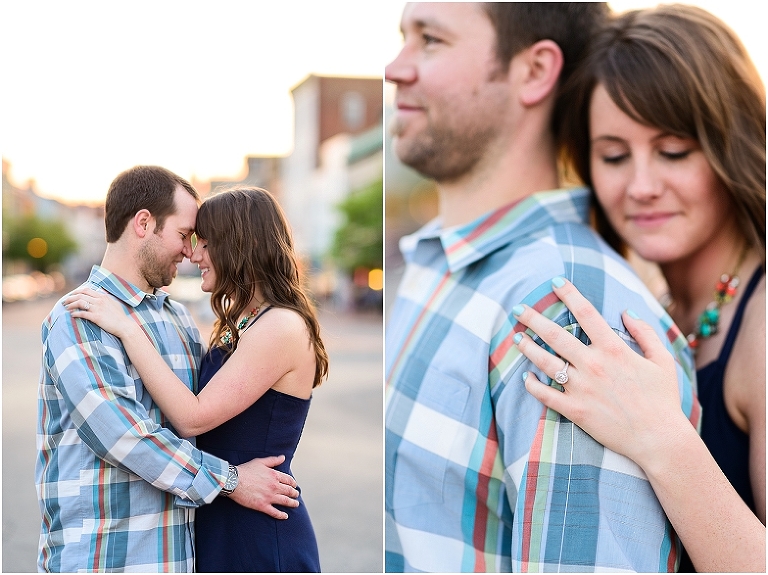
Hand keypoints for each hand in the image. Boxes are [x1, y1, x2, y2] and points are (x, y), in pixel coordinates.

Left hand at [64, 287, 134, 337]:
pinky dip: (75, 313)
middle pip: (81, 295)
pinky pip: (82, 313)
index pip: (86, 290)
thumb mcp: (114, 304)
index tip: (71, 295)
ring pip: (80, 303)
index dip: (76, 292)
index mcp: (103, 296)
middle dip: (70, 298)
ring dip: (71, 305)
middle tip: (65, 301)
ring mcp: (98, 309)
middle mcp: (100, 301)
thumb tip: (100, 296)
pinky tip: (72, 315)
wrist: (125, 326)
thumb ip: (106, 299)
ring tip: (66, 308)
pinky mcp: (97, 317)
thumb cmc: (120, 317)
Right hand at [229, 455, 299, 518]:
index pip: (288, 480)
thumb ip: (273, 460)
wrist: (234, 481)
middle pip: (289, 491)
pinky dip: (281, 515)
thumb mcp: (260, 462)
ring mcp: (269, 497)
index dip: (293, 483)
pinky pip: (275, 512)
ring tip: (295, 504)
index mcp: (274, 475)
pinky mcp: (262, 506)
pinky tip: (285, 516)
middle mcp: (274, 486)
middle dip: (294, 493)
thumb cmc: (245, 470)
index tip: (294, 485)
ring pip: (285, 501)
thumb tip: (283, 457)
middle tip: (296, 495)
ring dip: (292, 503)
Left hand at [512, 277, 690, 467]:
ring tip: (517, 338)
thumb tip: (627, 311)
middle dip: (533, 318)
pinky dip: (532, 385)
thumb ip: (645, 332)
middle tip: (518, 309)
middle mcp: (593, 365)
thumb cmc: (663, 399)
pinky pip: (546, 395)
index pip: (585, 313)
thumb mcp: (662, 360)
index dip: (568, 294)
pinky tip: (525, 377)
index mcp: (613, 349)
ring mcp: (581, 388)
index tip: (554, 282)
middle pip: (555, 334)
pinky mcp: (575, 410)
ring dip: (527, 348)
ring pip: (545, 362)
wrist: (659, 439)